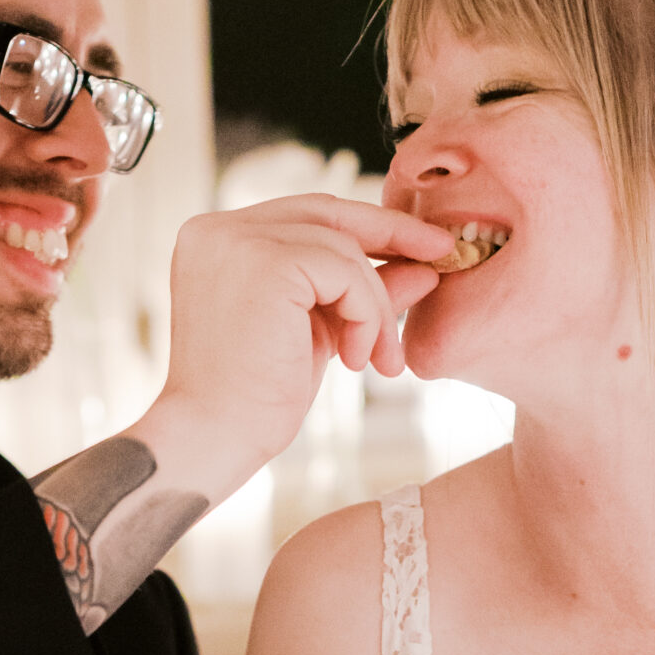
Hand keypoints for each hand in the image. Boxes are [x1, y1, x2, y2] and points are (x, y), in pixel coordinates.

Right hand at [142, 198, 453, 504]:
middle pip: (327, 213)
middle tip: (441, 258)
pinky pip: (346, 271)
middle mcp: (219, 229)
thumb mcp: (317, 333)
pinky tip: (356, 359)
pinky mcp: (266, 263)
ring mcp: (238, 240)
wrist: (213, 441)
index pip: (307, 216)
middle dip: (392, 234)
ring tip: (378, 359)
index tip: (419, 248)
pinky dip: (366, 314)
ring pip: (344, 248)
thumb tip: (422, 268)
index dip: (367, 228)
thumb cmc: (252, 401)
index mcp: (218, 240)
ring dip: (375, 306)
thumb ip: (358, 293)